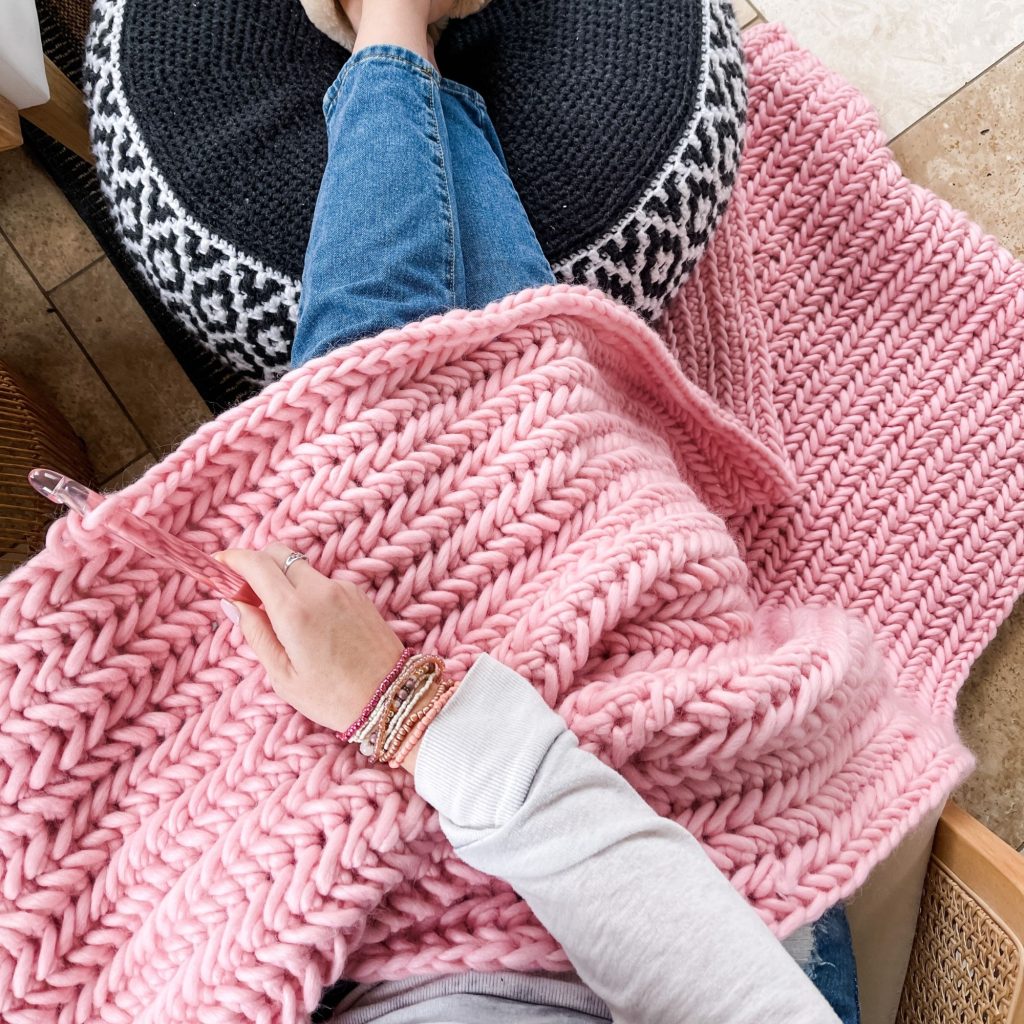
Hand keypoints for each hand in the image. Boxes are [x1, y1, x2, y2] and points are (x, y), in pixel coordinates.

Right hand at [216, 543, 413, 764]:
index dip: (232, 559)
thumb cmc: (334, 697)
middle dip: (256, 564)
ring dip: (282, 580)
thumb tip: (234, 604)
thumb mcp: (283, 675)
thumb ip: (256, 634)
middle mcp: (320, 590)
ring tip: (278, 619)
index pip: (256, 564)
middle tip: (244, 592)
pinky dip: (306, 591)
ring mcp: (342, 589)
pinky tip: (308, 624)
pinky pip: (322, 582)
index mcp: (295, 611)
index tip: (218, 564)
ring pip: (301, 567)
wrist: (392, 697)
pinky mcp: (358, 594)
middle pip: (278, 553)